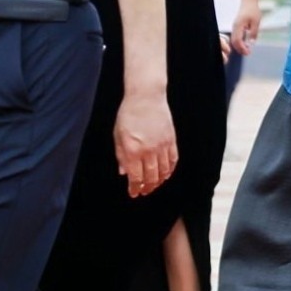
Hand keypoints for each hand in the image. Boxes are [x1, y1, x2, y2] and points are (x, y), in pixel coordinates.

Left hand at [114, 72, 177, 198]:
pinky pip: (173, 160)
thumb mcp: (118, 135)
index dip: (134, 188)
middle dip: (147, 188)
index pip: (135, 177)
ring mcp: (161, 145)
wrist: (146, 97)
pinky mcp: (171, 140)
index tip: (133, 193)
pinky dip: (170, 170)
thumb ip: (121, 156)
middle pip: (150, 177)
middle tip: (144, 191)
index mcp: (132, 150)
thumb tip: (124, 173)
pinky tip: (166, 174)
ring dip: (158, 181)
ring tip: (154, 185)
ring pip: (163, 171)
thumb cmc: (128, 115)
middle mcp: (148, 151)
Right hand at [229, 3, 263, 52]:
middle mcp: (235, 26)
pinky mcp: (236, 26)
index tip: (248, 52)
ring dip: (240, 46)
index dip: (241, 47)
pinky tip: (246, 44)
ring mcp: (235, 26)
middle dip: (240, 49)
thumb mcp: (256, 22)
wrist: (249, 2)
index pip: (237, 40)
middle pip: (234, 41)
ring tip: (248, 50)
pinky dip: (240, 42)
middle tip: (248, 53)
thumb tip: (252, 43)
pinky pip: (236, 36)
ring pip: (234, 39)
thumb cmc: (253, 11)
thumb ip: (254, 32)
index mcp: (239, 25)